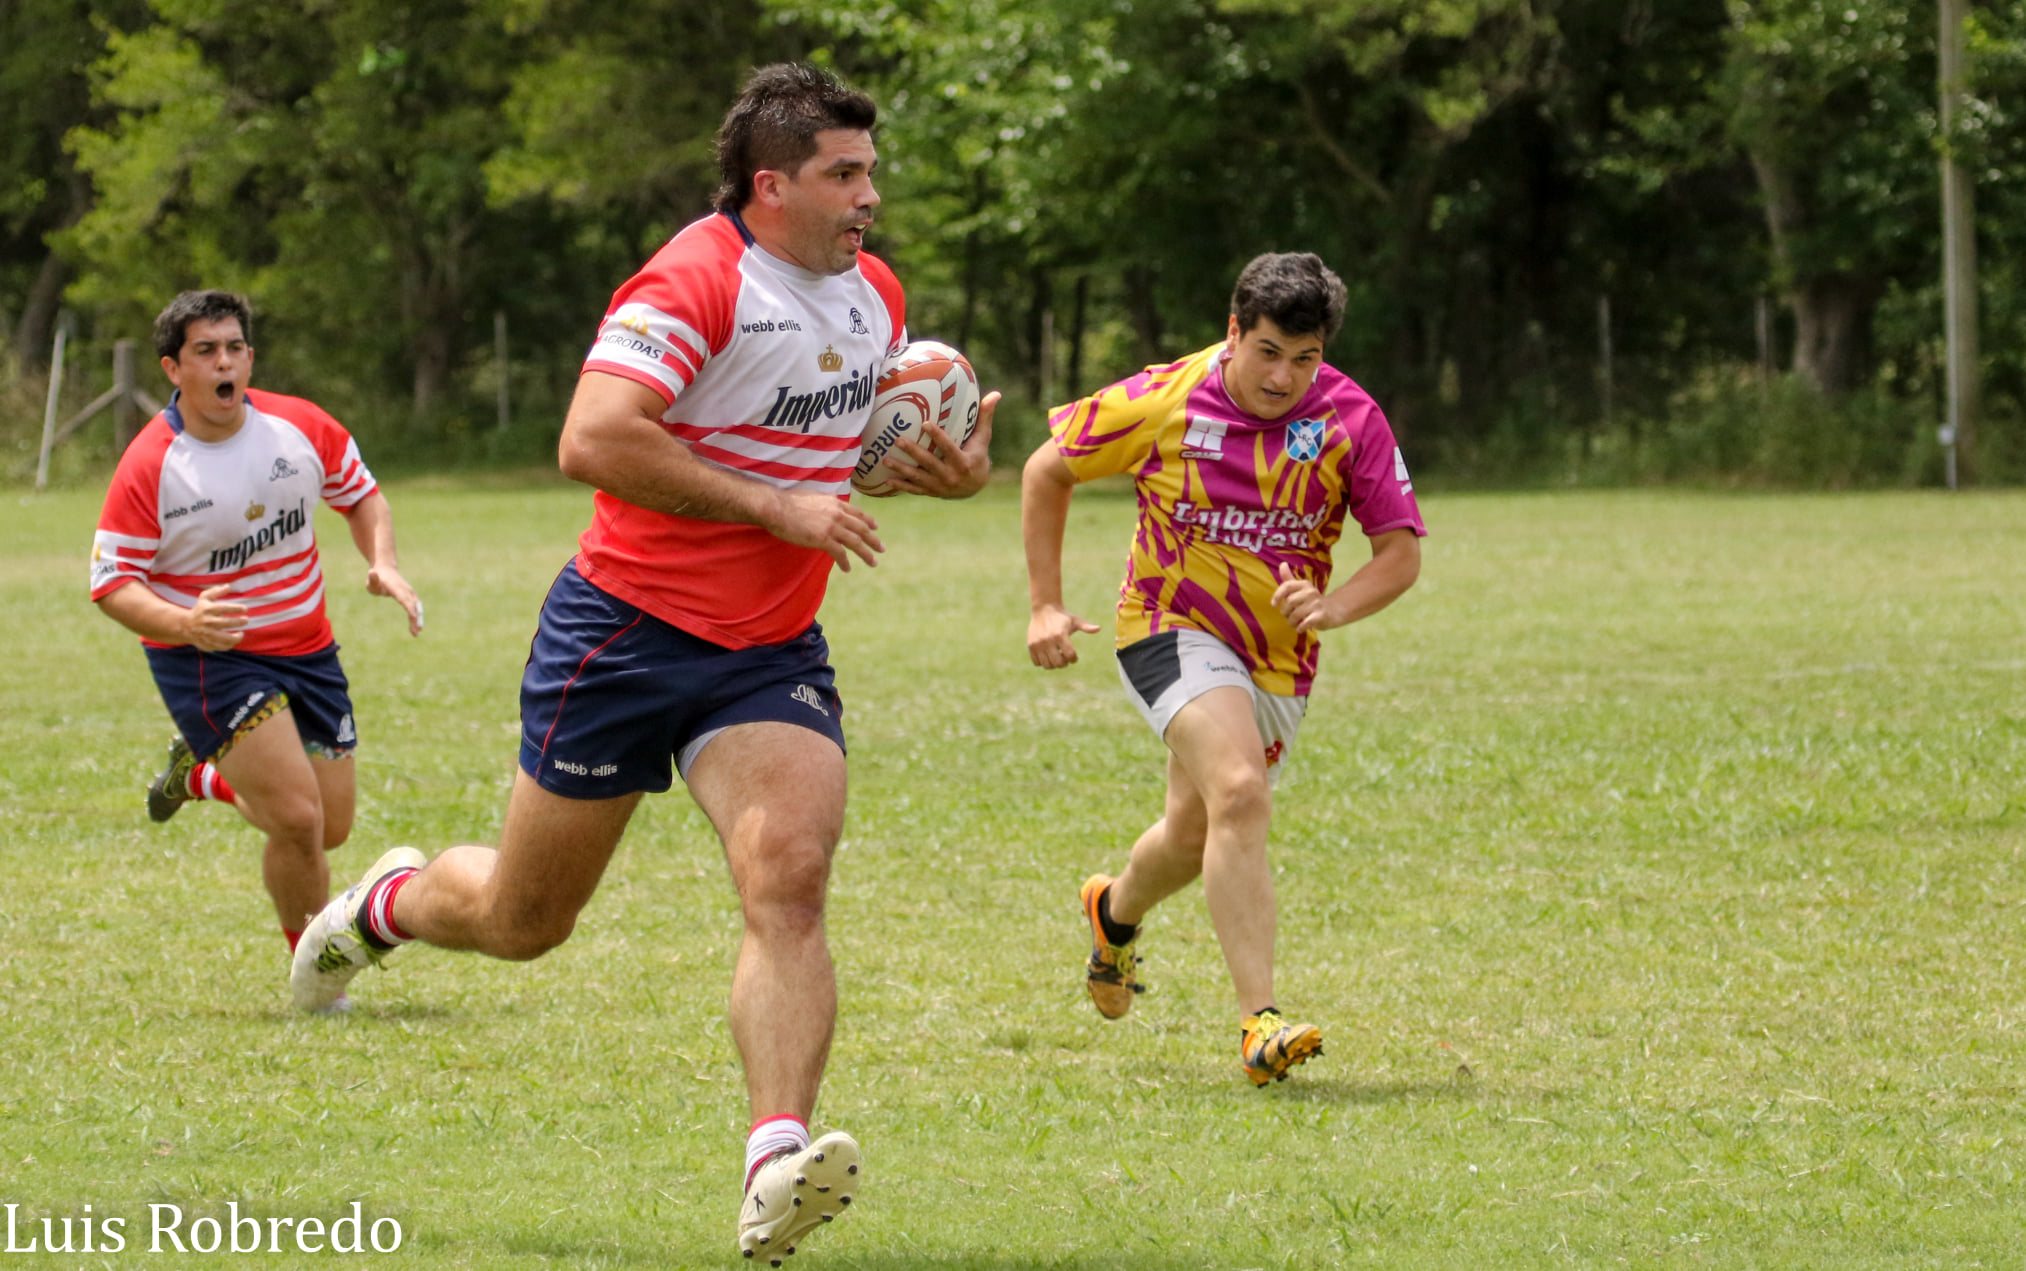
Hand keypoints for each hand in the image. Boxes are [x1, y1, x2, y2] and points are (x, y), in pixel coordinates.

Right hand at [180, 584, 248, 650]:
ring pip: (224, 638)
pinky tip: (233, 641)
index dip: (236, 608)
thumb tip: (228, 586)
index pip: (223, 608)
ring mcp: (206, 634)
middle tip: (246, 620)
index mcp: (207, 610)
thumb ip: (216, 591)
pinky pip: (221, 647)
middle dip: (238, 622)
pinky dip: (229, 645)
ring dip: (236, 637)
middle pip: (225, 623)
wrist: (185, 626)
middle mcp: (207, 622)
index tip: (245, 609)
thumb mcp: (204, 598)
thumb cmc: (199, 610)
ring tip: (241, 634)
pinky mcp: (206, 644)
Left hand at [368, 562, 423, 635]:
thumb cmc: (376, 578)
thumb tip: (372, 572)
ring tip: (417, 633)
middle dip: (415, 619)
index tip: (414, 617)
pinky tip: (417, 628)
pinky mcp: (412, 597)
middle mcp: (406, 590)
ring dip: (418, 620)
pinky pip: (417, 608)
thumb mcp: (372, 579)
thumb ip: (372, 578)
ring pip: (417, 608)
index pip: (403, 598)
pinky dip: (418, 618)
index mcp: (396, 587)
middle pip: (412, 606)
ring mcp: (410, 593)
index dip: (409, 607)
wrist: (387, 570)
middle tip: (415, 632)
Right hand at [770, 489, 884, 570]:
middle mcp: (837, 513)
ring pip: (856, 542)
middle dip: (873, 540)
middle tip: (881, 549)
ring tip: (873, 563)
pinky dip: (845, 562)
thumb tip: (828, 498)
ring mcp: (832, 526)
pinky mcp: (823, 539)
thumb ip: (823, 499)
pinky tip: (847, 569)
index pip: (857, 512)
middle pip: (861, 528)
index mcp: (834, 502)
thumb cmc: (788, 502)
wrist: (777, 508)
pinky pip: (839, 553)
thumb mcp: (812, 495)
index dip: (868, 521)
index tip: (876, 527)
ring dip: (866, 554)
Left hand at [879, 391, 997, 498]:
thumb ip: (984, 417)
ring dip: (901, 469)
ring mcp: (939, 486)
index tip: (925, 423)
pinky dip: (901, 486)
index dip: (937, 436)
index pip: (948, 447)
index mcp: (963, 462)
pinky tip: (887, 480)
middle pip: (929, 463)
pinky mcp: (931, 492)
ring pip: (918, 477)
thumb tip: (996, 394)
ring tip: (886, 460)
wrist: (976, 487)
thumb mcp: (983, 438)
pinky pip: (914, 490)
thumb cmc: (977, 455)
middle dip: (913, 452)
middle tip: (897, 440)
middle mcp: (951, 476)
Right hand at [1028, 602, 1099, 668]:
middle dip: (1064, 663)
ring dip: (1054, 664)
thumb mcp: (1075, 621)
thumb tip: (1098, 628)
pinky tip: (1047, 655)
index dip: (1074, 659)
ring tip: (1056, 656)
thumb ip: (1086, 627)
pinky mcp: (1031, 646)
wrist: (1044, 609)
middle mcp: (1048, 640)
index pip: (1070, 656)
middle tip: (1065, 657)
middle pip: (1058, 663)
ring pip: (1047, 665)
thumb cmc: (1062, 617)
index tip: (1074, 657)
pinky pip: (1037, 662)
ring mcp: (1038, 644)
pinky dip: (1043, 662)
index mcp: (1060, 634)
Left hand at [1271, 562, 1336, 632]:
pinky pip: (1304, 623)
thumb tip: (1282, 564)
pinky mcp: (1321, 616)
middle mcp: (1311, 592)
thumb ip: (1289, 579)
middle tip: (1289, 617)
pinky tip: (1301, 628)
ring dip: (1292, 622)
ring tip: (1295, 623)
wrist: (1333, 611)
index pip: (1287, 586)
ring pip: (1295, 615)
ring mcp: (1317, 603)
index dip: (1277, 595)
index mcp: (1304, 584)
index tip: (1274, 604)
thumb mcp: (1301, 589)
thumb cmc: (1311, 601)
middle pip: (1289, 602)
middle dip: (1285, 613)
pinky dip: (1300, 628)